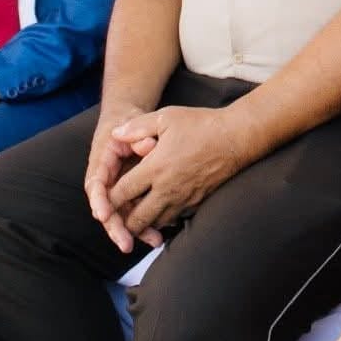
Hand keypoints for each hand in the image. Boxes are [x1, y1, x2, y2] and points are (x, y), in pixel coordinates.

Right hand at [84, 107, 154, 251]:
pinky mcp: (130, 196)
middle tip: (127, 244)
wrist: (130, 124)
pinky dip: (145, 225)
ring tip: (153, 242)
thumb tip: (148, 147)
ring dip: (135, 231)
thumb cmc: (130, 123)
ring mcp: (118, 190)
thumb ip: (139, 135)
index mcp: (102, 163)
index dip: (99, 201)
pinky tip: (158, 236)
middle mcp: (106, 181)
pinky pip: (135, 213)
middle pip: (107, 209)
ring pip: (122, 216)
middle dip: (116, 228)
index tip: (103, 214)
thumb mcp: (133, 123)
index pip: (96, 185)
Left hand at [103, 106, 253, 248]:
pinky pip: (175, 219)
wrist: (237, 138)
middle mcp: (167, 189)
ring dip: (144, 223)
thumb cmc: (201, 124)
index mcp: (155, 168)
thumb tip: (115, 134)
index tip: (104, 197)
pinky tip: (160, 212)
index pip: (122, 193)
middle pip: (137, 218)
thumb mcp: (166, 117)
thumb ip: (137, 127)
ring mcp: (183, 198)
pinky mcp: (197, 202)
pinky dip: (164, 219)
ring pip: (156, 223)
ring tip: (135, 218)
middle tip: (116, 217)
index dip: (108, 199)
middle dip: (123, 221)